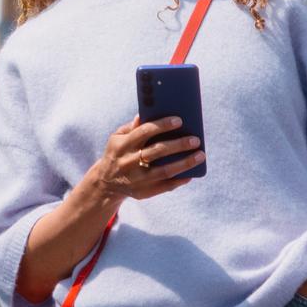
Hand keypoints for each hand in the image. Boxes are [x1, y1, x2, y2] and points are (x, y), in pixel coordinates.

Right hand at [83, 115, 202, 207]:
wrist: (105, 182)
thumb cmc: (118, 153)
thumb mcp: (117, 138)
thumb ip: (132, 127)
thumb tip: (145, 113)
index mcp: (122, 145)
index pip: (144, 132)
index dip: (162, 125)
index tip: (179, 121)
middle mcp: (128, 162)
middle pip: (157, 151)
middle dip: (179, 145)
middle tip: (196, 140)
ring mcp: (136, 179)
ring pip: (164, 171)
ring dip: (185, 163)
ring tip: (200, 155)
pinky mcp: (142, 192)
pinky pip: (165, 186)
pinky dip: (179, 180)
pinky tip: (191, 173)